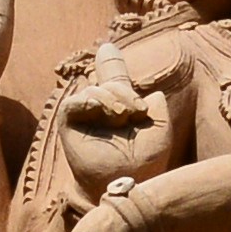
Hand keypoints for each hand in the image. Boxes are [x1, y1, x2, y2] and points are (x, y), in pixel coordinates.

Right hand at [53, 50, 179, 189]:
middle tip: (137, 110)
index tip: (107, 48)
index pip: (115, 81)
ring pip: (93, 90)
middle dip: (123, 89)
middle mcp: (102, 113)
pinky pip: (72, 104)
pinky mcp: (70, 128)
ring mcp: (85, 120)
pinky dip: (87, 100)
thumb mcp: (161, 129)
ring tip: (123, 116)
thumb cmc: (149, 162)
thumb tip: (153, 94)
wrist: (131, 184)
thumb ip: (157, 107)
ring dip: (111, 97)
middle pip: (107, 83)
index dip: (111, 63)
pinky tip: (101, 107)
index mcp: (123, 111)